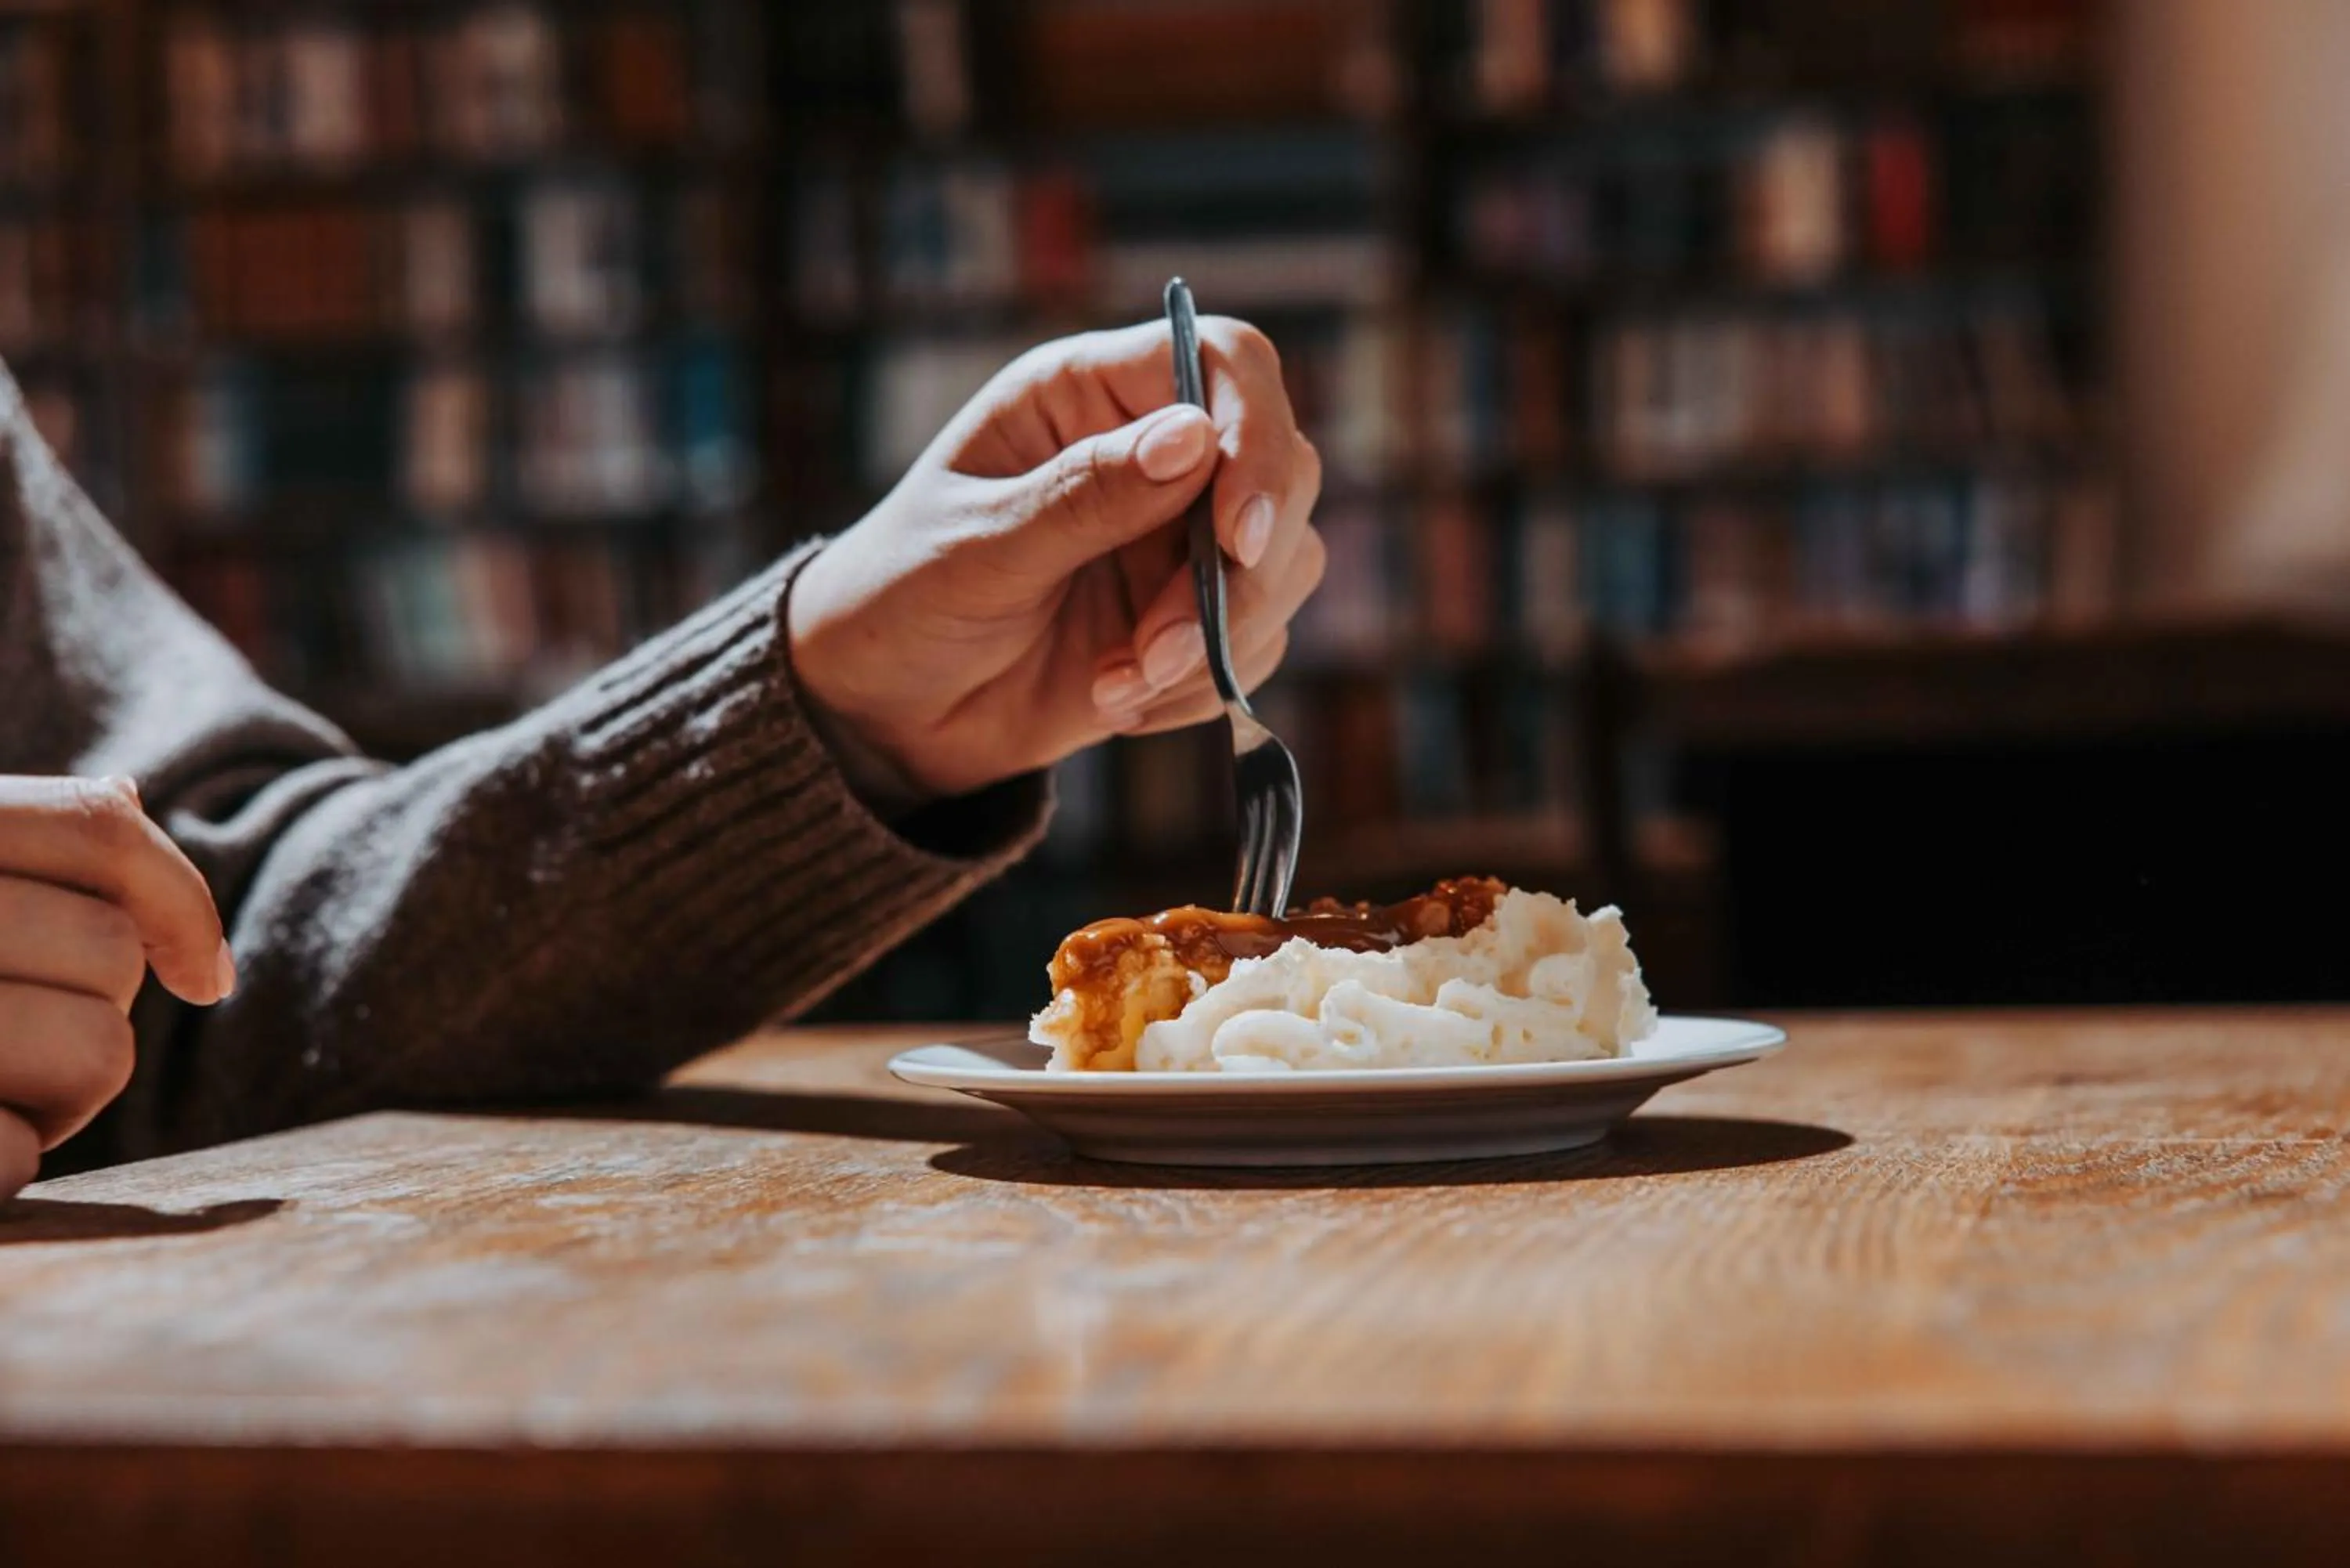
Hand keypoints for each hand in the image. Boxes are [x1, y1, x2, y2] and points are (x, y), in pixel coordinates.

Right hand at [0, 776, 233, 1199]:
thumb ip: (18, 851)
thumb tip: (126, 792)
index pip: (98, 827)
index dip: (178, 901)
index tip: (205, 979)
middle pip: (109, 951)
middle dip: (94, 1014)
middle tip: (12, 1045)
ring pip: (97, 1049)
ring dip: (60, 1095)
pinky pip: (18, 1155)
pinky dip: (6, 1163)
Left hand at [786, 317, 1326, 802]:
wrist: (882, 710)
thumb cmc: (900, 600)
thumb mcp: (976, 547)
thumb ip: (1083, 495)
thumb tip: (1195, 436)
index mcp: (1087, 394)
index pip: (1224, 362)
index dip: (1256, 433)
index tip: (1238, 537)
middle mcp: (1151, 451)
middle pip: (1285, 466)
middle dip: (1237, 574)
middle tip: (1155, 648)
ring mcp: (1178, 537)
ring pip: (1284, 564)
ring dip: (1216, 642)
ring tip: (1116, 688)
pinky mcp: (1191, 617)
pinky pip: (1256, 644)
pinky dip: (1202, 686)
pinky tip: (1117, 704)